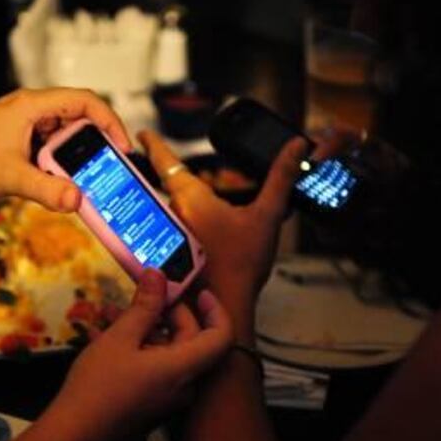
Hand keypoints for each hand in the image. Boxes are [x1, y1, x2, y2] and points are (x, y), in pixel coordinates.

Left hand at [0, 88, 130, 211]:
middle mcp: (30, 109)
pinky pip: (50, 147)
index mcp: (31, 105)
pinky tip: (63, 183)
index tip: (122, 145)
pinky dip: (61, 163)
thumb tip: (78, 201)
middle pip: (78, 118)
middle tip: (110, 168)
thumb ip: (46, 190)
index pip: (84, 100)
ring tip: (89, 179)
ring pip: (65, 135)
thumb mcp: (10, 177)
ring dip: (78, 156)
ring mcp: (24, 124)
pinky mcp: (19, 140)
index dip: (109, 120)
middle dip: (97, 142)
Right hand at [44, 270, 231, 440]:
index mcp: (184, 368)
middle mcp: (183, 385)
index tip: (199, 291)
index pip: (221, 336)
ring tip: (111, 312)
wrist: (72, 438)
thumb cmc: (98, 387)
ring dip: (143, 328)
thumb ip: (144, 305)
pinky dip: (136, 348)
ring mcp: (166, 397)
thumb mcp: (121, 337)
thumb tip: (158, 275)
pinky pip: (153, 368)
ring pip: (166, 352)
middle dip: (166, 312)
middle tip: (143, 293)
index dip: (215, 310)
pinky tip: (103, 336)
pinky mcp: (149, 404)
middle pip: (190, 340)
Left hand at [138, 131, 306, 339]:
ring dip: (175, 204)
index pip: (165, 160)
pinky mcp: (168, 254)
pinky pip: (168, 230)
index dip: (154, 143)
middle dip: (170, 177)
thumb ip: (282, 178)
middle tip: (168, 164)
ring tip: (191, 206)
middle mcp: (172, 213)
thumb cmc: (243, 265)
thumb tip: (297, 146)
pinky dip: (176, 226)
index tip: (143, 133)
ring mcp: (167, 235)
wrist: (227, 307)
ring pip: (168, 209)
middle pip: (166, 186)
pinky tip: (192, 233)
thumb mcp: (267, 215)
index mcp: (191, 198)